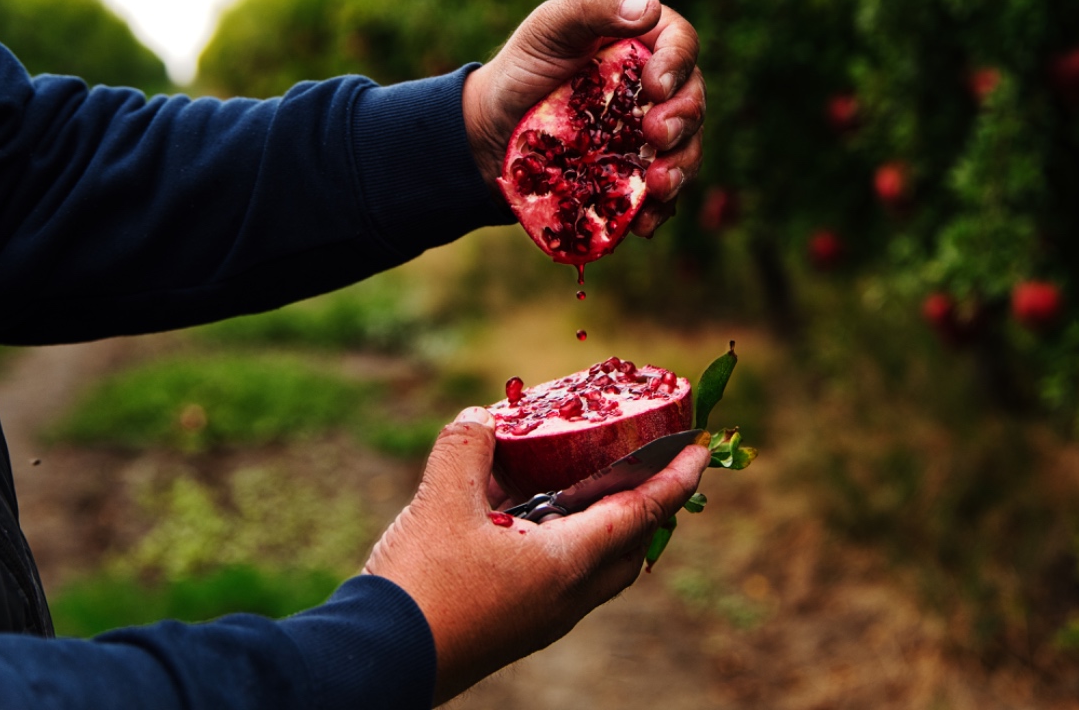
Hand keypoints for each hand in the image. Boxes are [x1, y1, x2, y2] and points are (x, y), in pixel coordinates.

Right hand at [362, 407, 707, 704]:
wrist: (378, 661)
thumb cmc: (420, 588)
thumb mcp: (440, 502)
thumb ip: (466, 449)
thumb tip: (480, 418)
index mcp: (565, 564)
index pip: (641, 513)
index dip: (673, 478)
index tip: (700, 451)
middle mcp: (565, 597)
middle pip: (628, 548)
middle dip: (645, 507)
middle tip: (644, 466)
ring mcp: (540, 617)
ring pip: (593, 567)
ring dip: (600, 526)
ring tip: (580, 483)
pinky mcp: (513, 626)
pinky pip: (558, 578)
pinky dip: (559, 541)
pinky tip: (520, 515)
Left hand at [462, 0, 704, 236]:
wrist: (492, 128)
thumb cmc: (525, 67)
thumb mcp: (549, 26)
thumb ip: (593, 7)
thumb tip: (647, 8)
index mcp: (644, 42)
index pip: (681, 44)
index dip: (677, 64)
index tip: (653, 87)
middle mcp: (658, 89)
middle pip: (692, 100)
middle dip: (683, 120)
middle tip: (655, 135)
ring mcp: (651, 135)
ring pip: (687, 149)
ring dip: (680, 168)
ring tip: (658, 185)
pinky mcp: (638, 174)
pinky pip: (662, 195)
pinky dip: (658, 210)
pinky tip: (643, 223)